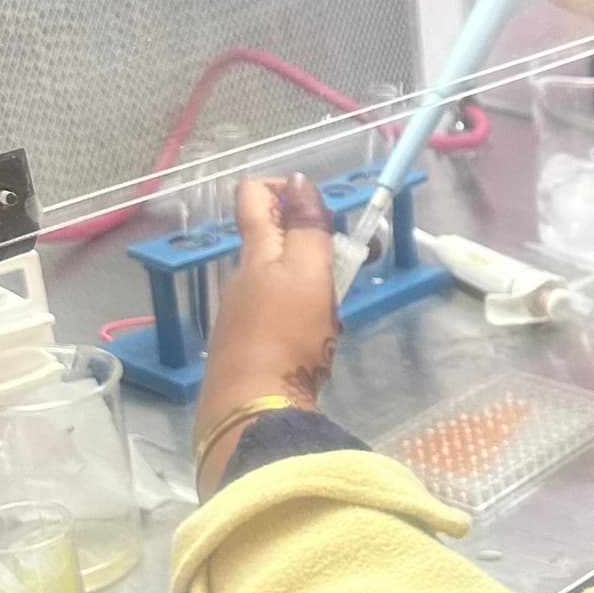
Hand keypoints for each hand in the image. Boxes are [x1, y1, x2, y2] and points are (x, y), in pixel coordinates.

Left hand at [196, 175, 337, 494]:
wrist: (254, 411)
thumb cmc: (287, 336)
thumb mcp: (309, 273)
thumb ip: (308, 226)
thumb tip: (299, 181)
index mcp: (256, 253)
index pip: (254, 196)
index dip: (286, 188)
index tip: (322, 211)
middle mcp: (242, 277)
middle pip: (276, 242)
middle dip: (317, 247)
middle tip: (352, 266)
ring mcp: (241, 314)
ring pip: (282, 283)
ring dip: (315, 289)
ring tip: (338, 316)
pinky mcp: (246, 348)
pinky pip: (279, 319)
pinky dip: (303, 321)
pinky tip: (318, 345)